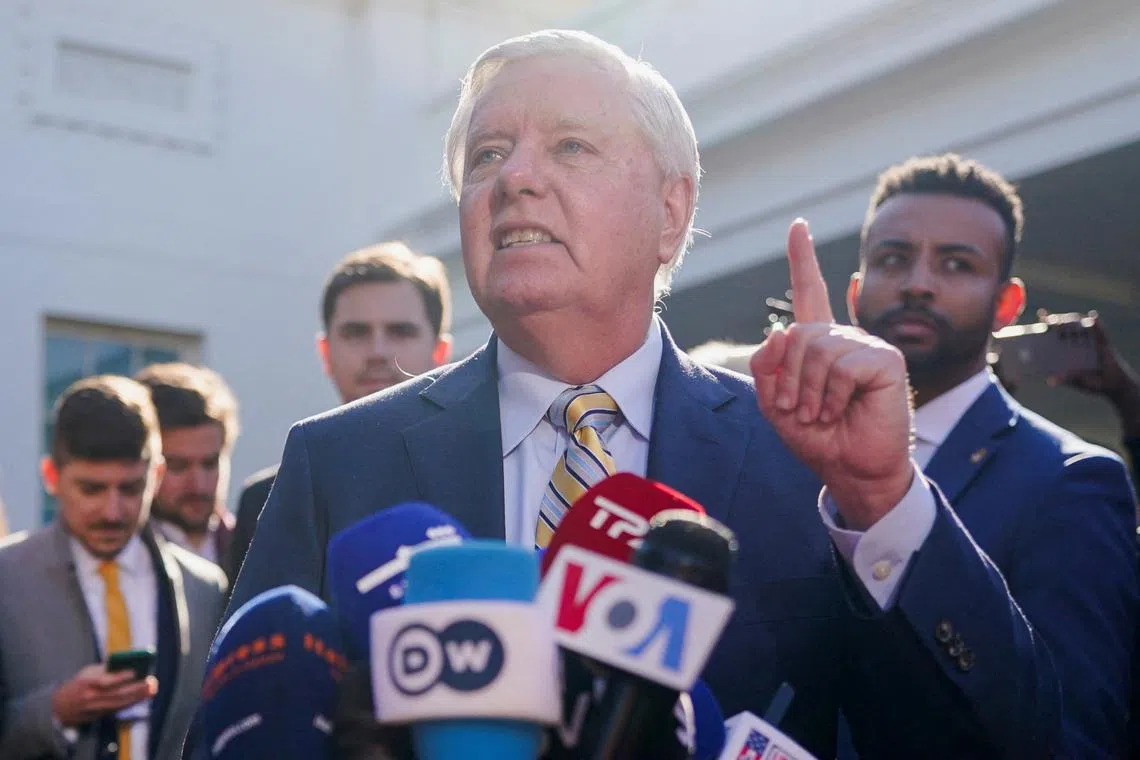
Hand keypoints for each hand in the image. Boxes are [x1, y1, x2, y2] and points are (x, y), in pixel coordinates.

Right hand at [51, 664, 156, 727]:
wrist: (59, 707)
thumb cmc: (78, 684)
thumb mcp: (87, 672)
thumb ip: (105, 669)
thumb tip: (127, 663)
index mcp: (86, 683)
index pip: (105, 681)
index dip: (120, 677)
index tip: (134, 671)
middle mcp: (91, 697)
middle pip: (116, 694)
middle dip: (135, 688)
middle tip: (151, 681)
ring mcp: (95, 709)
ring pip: (119, 703)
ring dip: (137, 697)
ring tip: (152, 688)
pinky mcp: (99, 716)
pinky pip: (118, 709)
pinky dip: (131, 703)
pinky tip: (142, 697)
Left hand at [750, 219, 914, 529]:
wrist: (851, 469)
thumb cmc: (818, 438)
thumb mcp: (776, 405)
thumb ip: (767, 368)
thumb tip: (778, 331)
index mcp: (819, 343)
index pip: (810, 292)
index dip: (802, 260)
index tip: (797, 227)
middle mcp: (844, 337)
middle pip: (797, 334)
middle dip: (787, 378)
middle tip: (797, 410)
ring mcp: (867, 345)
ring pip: (817, 349)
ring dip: (808, 391)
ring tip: (820, 414)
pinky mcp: (886, 360)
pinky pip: (842, 365)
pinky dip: (832, 394)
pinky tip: (842, 410)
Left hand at [1049, 313, 1139, 436]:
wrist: (1112, 385)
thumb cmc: (1091, 382)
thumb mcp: (1075, 381)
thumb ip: (1064, 379)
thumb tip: (1050, 381)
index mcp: (1067, 350)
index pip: (1055, 335)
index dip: (1047, 324)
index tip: (1040, 315)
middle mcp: (1077, 343)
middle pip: (1066, 327)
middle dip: (1057, 321)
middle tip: (1049, 320)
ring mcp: (1090, 341)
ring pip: (1080, 326)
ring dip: (1072, 320)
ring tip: (1064, 320)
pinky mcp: (1103, 342)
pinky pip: (1100, 331)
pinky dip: (1097, 323)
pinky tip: (1092, 316)